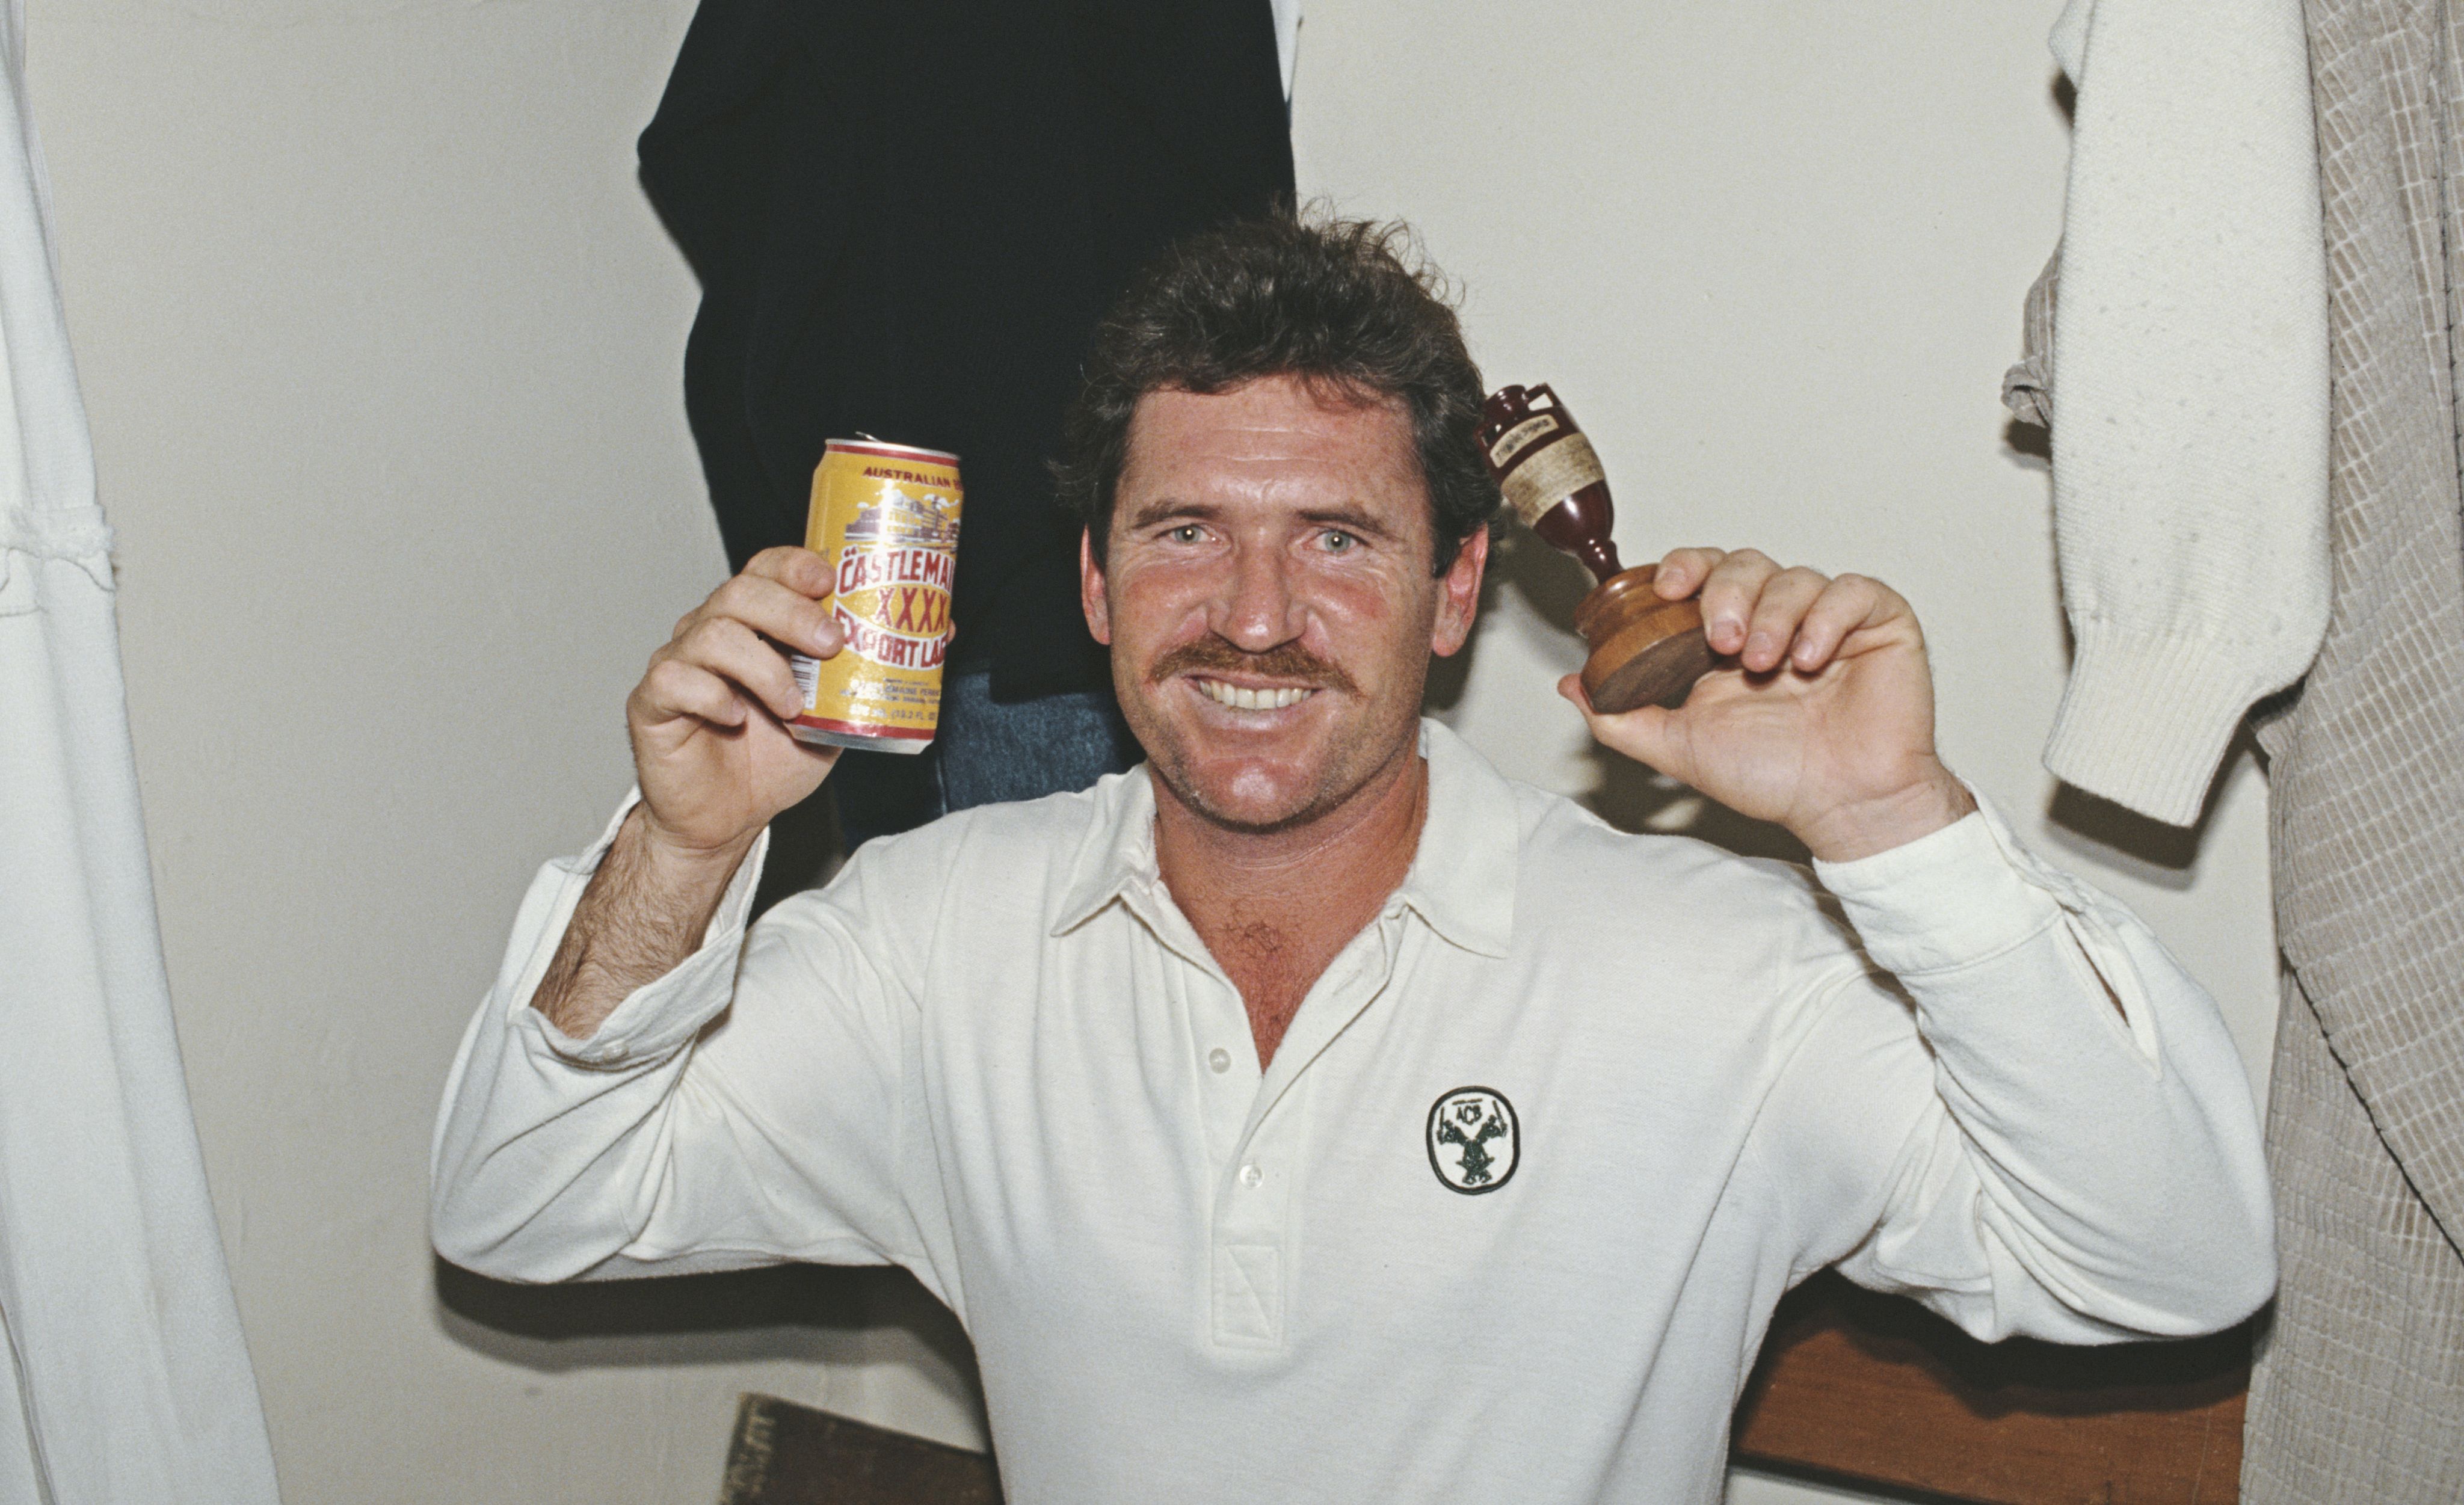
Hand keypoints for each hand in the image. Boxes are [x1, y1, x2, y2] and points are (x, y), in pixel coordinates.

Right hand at [627, 546, 845, 864]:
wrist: (727, 819)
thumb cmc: (774, 758)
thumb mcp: (839, 711)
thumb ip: (874, 671)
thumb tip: (945, 630)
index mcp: (754, 623)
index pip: (766, 568)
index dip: (796, 564)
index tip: (831, 578)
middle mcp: (712, 631)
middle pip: (741, 592)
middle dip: (791, 611)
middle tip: (830, 643)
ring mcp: (679, 662)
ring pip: (712, 633)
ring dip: (763, 666)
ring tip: (793, 706)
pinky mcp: (653, 701)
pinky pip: (675, 678)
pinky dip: (712, 694)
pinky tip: (736, 717)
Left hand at [1560, 548, 1972, 861]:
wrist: (1842, 806)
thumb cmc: (1775, 779)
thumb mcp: (1679, 748)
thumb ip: (1623, 717)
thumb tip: (1573, 685)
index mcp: (1728, 641)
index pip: (1703, 577)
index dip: (1685, 568)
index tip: (1668, 586)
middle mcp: (1776, 621)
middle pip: (1744, 565)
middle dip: (1726, 594)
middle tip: (1722, 640)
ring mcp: (1828, 621)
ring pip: (1795, 576)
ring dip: (1773, 613)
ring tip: (1766, 663)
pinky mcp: (1879, 624)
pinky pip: (1854, 592)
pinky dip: (1827, 616)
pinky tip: (1810, 655)